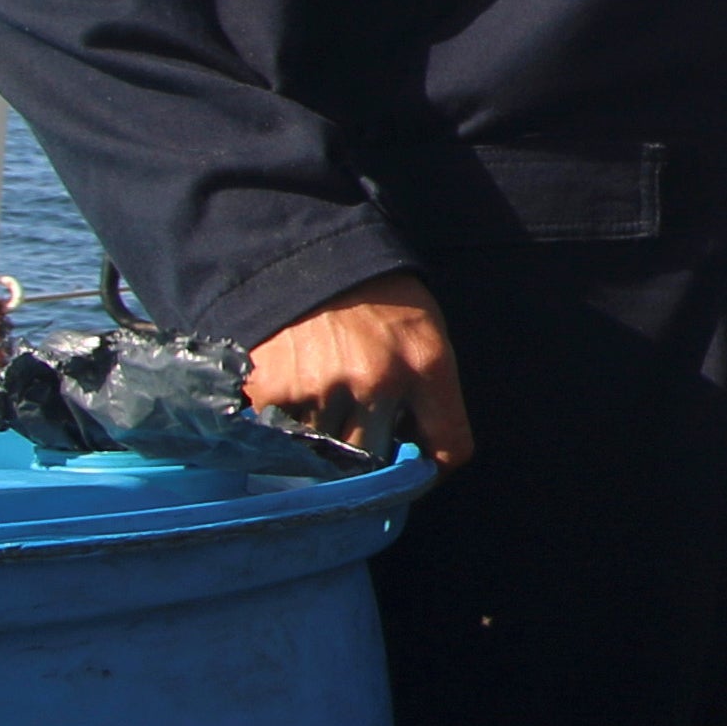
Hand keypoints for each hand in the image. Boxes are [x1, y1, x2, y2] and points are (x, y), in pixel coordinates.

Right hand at [247, 272, 475, 471]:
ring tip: (319, 409)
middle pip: (377, 461)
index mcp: (427, 364)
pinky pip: (284, 439)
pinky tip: (292, 398)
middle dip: (367, 458)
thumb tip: (416, 454)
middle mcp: (379, 381)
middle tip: (355, 435)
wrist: (309, 255)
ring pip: (328, 455)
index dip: (433, 469)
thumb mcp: (425, 331)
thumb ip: (429, 390)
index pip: (450, 445)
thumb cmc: (378, 298)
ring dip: (324, 445)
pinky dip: (286, 430)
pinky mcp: (276, 390)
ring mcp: (324, 388)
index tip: (415, 470)